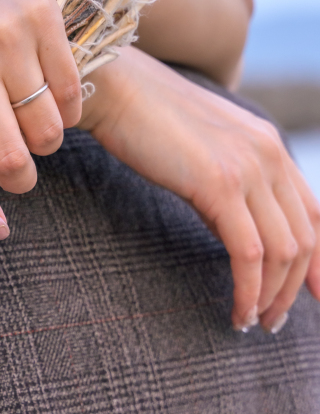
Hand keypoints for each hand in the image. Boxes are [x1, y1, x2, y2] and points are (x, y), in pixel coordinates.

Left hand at [0, 0, 82, 238]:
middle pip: (4, 153)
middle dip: (21, 181)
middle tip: (23, 181)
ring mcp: (3, 38)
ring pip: (45, 130)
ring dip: (47, 147)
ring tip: (38, 137)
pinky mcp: (41, 19)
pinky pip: (69, 94)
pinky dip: (68, 113)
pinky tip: (56, 104)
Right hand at [82, 48, 319, 330]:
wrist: (113, 90)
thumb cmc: (144, 124)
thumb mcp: (202, 155)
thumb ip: (228, 186)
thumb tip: (236, 232)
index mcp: (270, 146)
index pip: (315, 213)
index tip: (314, 295)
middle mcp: (270, 154)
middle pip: (306, 238)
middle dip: (293, 288)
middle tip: (272, 321)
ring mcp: (249, 168)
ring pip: (284, 251)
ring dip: (272, 297)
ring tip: (253, 323)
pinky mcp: (220, 185)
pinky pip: (250, 253)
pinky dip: (249, 291)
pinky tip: (238, 311)